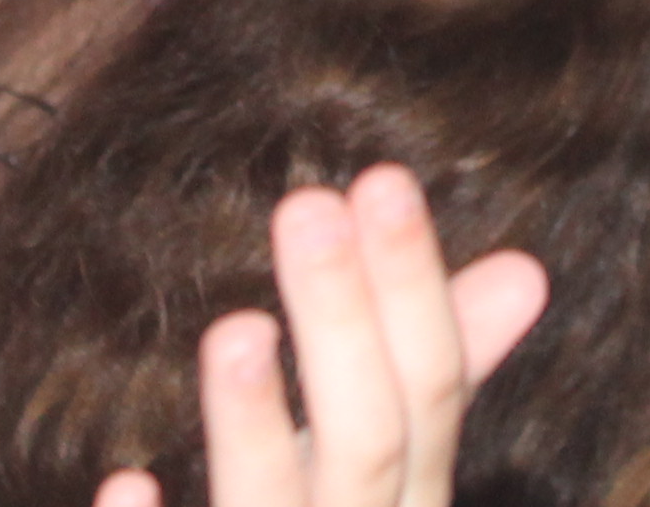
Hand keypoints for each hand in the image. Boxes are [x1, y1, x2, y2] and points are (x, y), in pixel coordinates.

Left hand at [95, 167, 548, 506]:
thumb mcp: (394, 480)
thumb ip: (444, 382)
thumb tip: (524, 270)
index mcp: (409, 504)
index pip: (434, 391)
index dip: (412, 287)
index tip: (380, 176)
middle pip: (372, 446)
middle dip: (346, 326)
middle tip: (308, 201)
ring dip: (259, 433)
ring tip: (234, 328)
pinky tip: (125, 484)